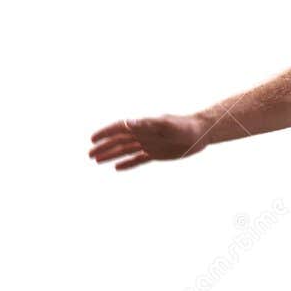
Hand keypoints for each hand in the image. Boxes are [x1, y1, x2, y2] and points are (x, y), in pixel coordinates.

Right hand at [88, 113, 207, 170]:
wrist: (200, 133)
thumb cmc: (184, 126)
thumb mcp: (166, 125)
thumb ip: (147, 124)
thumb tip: (128, 123)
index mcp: (143, 126)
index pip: (119, 128)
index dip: (105, 133)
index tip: (93, 139)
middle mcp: (143, 135)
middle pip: (119, 141)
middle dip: (104, 147)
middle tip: (89, 155)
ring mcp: (149, 144)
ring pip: (125, 151)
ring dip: (111, 155)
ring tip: (96, 161)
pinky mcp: (156, 154)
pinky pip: (138, 159)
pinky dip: (127, 163)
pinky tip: (117, 168)